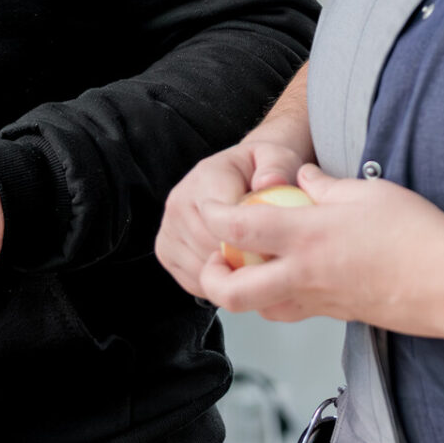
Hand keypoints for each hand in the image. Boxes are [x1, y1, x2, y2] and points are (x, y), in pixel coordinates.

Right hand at [155, 135, 309, 297]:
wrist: (238, 172)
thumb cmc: (261, 169)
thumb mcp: (278, 157)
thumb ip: (278, 166)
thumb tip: (270, 183)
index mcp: (206, 179)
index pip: (225, 226)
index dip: (254, 246)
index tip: (275, 248)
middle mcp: (179, 202)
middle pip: (212, 252)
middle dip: (244, 265)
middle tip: (269, 262)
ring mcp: (168, 228)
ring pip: (202, 272)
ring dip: (230, 277)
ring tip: (253, 264)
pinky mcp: (165, 250)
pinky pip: (193, 282)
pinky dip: (216, 285)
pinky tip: (234, 270)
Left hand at [196, 163, 443, 327]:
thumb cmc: (416, 234)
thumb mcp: (367, 192)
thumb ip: (326, 185)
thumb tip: (306, 178)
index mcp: (307, 235)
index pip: (238, 230)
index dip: (213, 218)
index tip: (208, 207)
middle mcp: (304, 274)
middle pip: (232, 292)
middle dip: (209, 279)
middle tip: (210, 259)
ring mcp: (319, 300)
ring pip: (260, 309)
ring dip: (242, 292)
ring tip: (244, 268)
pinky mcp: (336, 314)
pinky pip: (292, 312)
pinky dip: (276, 299)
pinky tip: (287, 279)